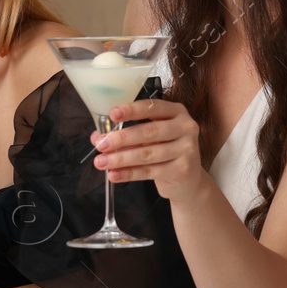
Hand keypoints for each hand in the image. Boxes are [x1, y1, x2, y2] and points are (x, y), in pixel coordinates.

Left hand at [91, 98, 210, 202]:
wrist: (188, 180)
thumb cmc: (166, 152)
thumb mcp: (149, 138)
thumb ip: (126, 135)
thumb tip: (98, 137)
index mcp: (176, 112)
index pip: (152, 107)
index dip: (132, 111)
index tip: (113, 114)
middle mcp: (186, 127)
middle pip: (149, 132)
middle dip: (121, 138)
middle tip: (101, 144)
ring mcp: (187, 149)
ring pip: (147, 153)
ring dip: (121, 158)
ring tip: (102, 162)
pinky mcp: (183, 169)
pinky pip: (150, 171)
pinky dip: (129, 174)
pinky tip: (114, 174)